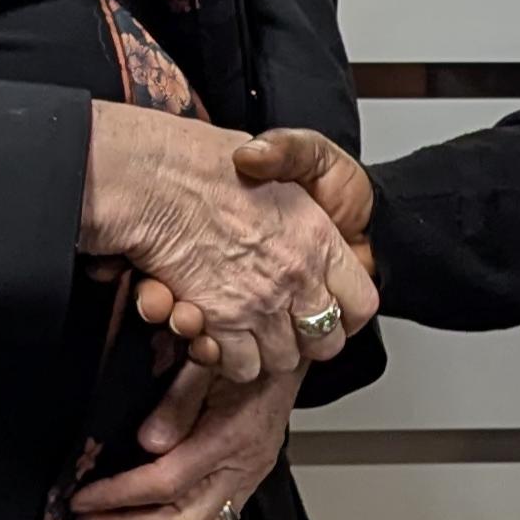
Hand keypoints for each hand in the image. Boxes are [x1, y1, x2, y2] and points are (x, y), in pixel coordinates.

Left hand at [68, 360, 298, 519]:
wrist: (290, 351)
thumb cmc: (245, 351)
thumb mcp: (208, 362)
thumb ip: (178, 401)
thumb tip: (145, 443)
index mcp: (231, 436)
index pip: (167, 482)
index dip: (119, 496)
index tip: (81, 498)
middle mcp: (243, 466)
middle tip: (87, 519)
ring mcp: (250, 479)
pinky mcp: (250, 482)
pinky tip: (148, 519)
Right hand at [79, 101, 375, 384]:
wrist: (158, 174)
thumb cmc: (217, 166)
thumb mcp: (288, 153)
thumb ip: (305, 176)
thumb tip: (317, 205)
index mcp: (321, 240)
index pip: (361, 303)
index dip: (347, 313)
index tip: (331, 310)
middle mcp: (297, 277)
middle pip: (324, 343)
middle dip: (307, 341)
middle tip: (286, 326)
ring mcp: (260, 303)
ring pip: (282, 359)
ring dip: (267, 352)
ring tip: (252, 332)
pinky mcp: (222, 321)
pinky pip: (241, 365)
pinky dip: (231, 359)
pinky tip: (222, 336)